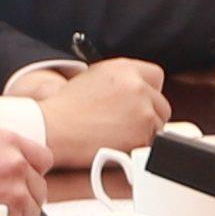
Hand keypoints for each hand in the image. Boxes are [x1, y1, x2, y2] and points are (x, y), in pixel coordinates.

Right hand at [0, 129, 42, 215]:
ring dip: (17, 214)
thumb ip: (0, 152)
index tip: (28, 178)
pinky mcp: (11, 215)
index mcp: (7, 142)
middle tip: (4, 200)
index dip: (35, 171)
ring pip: (33, 209)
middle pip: (39, 187)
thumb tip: (20, 163)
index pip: (44, 158)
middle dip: (24, 195)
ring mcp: (15, 190)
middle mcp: (15, 163)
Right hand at [10, 56, 169, 161]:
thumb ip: (121, 80)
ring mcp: (142, 109)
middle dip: (149, 115)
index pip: (155, 76)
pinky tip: (118, 144)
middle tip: (128, 125)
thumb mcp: (93, 79)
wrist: (52, 129)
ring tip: (118, 135)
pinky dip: (139, 147)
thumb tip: (141, 88)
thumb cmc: (66, 109)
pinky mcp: (141, 133)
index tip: (143, 101)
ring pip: (158, 125)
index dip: (149, 91)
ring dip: (144, 132)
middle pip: (161, 104)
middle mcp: (136, 85)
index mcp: (124, 68)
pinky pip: (150, 143)